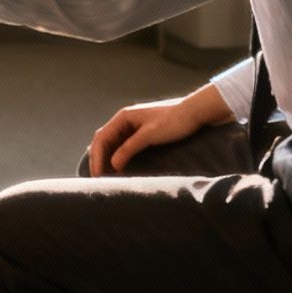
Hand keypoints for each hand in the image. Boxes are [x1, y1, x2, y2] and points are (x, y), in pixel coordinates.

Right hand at [88, 96, 206, 175]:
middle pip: (104, 141)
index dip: (97, 158)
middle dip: (99, 160)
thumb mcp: (149, 135)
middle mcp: (125, 120)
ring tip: (106, 177)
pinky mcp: (142, 133)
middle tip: (98, 179)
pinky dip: (118, 158)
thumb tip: (113, 164)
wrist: (195, 113)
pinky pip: (123, 147)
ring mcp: (133, 127)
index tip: (97, 175)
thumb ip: (129, 148)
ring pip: (113, 144)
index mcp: (123, 117)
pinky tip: (119, 169)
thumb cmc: (173, 121)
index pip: (101, 138)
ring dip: (107, 159)